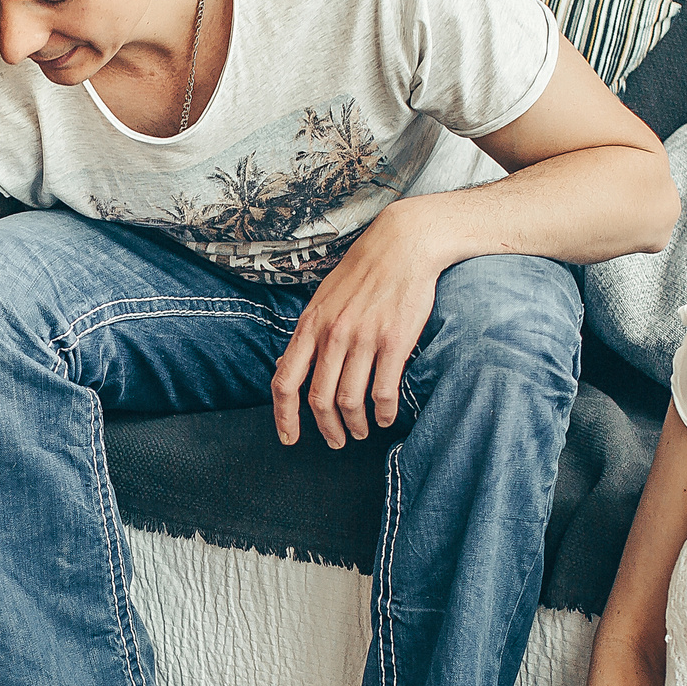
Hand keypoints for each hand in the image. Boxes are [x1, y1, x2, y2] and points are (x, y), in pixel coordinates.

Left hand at [270, 203, 446, 448]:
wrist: (402, 244)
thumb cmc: (362, 271)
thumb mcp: (323, 298)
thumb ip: (308, 333)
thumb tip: (288, 362)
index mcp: (310, 325)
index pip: (285, 381)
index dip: (283, 417)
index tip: (289, 438)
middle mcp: (332, 334)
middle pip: (318, 399)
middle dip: (326, 429)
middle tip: (336, 441)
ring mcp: (362, 338)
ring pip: (350, 400)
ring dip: (355, 425)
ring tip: (362, 431)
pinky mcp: (394, 341)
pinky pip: (383, 391)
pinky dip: (384, 412)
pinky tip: (387, 417)